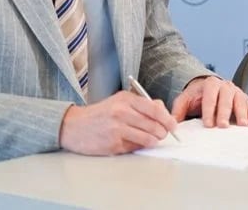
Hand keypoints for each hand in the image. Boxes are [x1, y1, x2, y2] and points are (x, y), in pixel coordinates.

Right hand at [59, 91, 176, 154]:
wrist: (73, 126)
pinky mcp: (113, 144)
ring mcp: (116, 129)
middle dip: (163, 132)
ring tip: (153, 140)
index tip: (173, 125)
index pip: (155, 109)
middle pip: (154, 125)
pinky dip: (139, 146)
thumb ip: (142, 104)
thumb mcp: (120, 101)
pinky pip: (135, 147)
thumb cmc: (100, 113)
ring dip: (154, 141)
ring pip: (147, 138)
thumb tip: (163, 111)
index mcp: (126, 100)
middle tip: (164, 134)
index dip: (168, 119)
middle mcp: (121, 113)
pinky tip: (135, 143)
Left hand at [171, 76, 247, 127]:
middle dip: (225, 113)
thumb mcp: (185, 99)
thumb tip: (172, 123)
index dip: (209, 110)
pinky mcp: (243, 98)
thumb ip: (178, 110)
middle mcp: (224, 86)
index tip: (208, 123)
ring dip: (241, 113)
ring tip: (242, 124)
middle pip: (226, 98)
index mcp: (210, 84)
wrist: (207, 87)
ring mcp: (235, 91)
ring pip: (240, 100)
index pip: (210, 96)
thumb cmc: (197, 95)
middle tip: (223, 126)